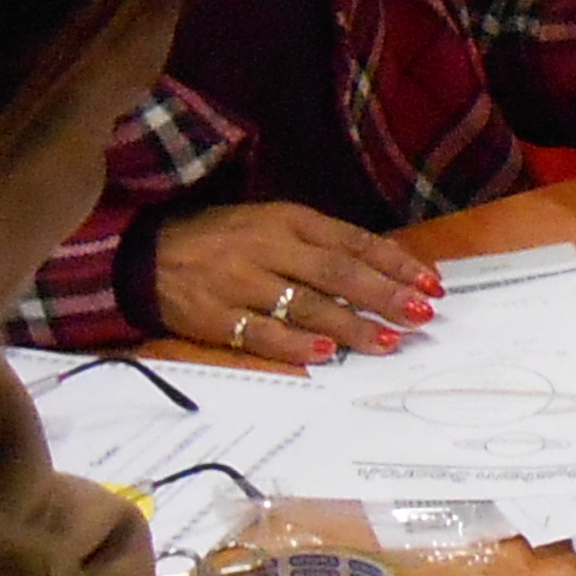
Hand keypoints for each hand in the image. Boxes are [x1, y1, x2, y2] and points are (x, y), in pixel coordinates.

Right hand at [151, 202, 438, 365]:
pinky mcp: (214, 316)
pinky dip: (294, 346)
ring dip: (351, 325)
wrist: (144, 252)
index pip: (352, 241)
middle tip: (420, 316)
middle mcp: (267, 248)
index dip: (395, 263)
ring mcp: (239, 283)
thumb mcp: (273, 225)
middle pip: (336, 273)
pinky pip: (260, 334)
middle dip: (383, 295)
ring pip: (305, 306)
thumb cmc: (224, 239)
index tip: (431, 285)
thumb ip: (322, 246)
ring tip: (388, 341)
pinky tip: (326, 356)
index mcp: (286, 220)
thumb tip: (385, 273)